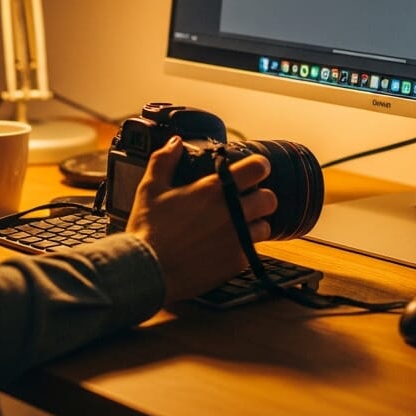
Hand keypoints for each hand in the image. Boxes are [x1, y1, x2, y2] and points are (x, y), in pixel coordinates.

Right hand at [126, 137, 277, 305]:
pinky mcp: (235, 263)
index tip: (253, 169)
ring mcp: (236, 239)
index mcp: (214, 190)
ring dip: (254, 224)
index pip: (257, 168)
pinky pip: (252, 251)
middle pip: (269, 199)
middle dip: (259, 197)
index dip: (258, 165)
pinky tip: (224, 247)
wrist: (147, 272)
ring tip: (235, 226)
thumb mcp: (150, 188)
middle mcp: (232, 213)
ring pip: (264, 226)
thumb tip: (175, 142)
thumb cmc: (147, 229)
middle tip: (243, 201)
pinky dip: (242, 247)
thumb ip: (164, 160)